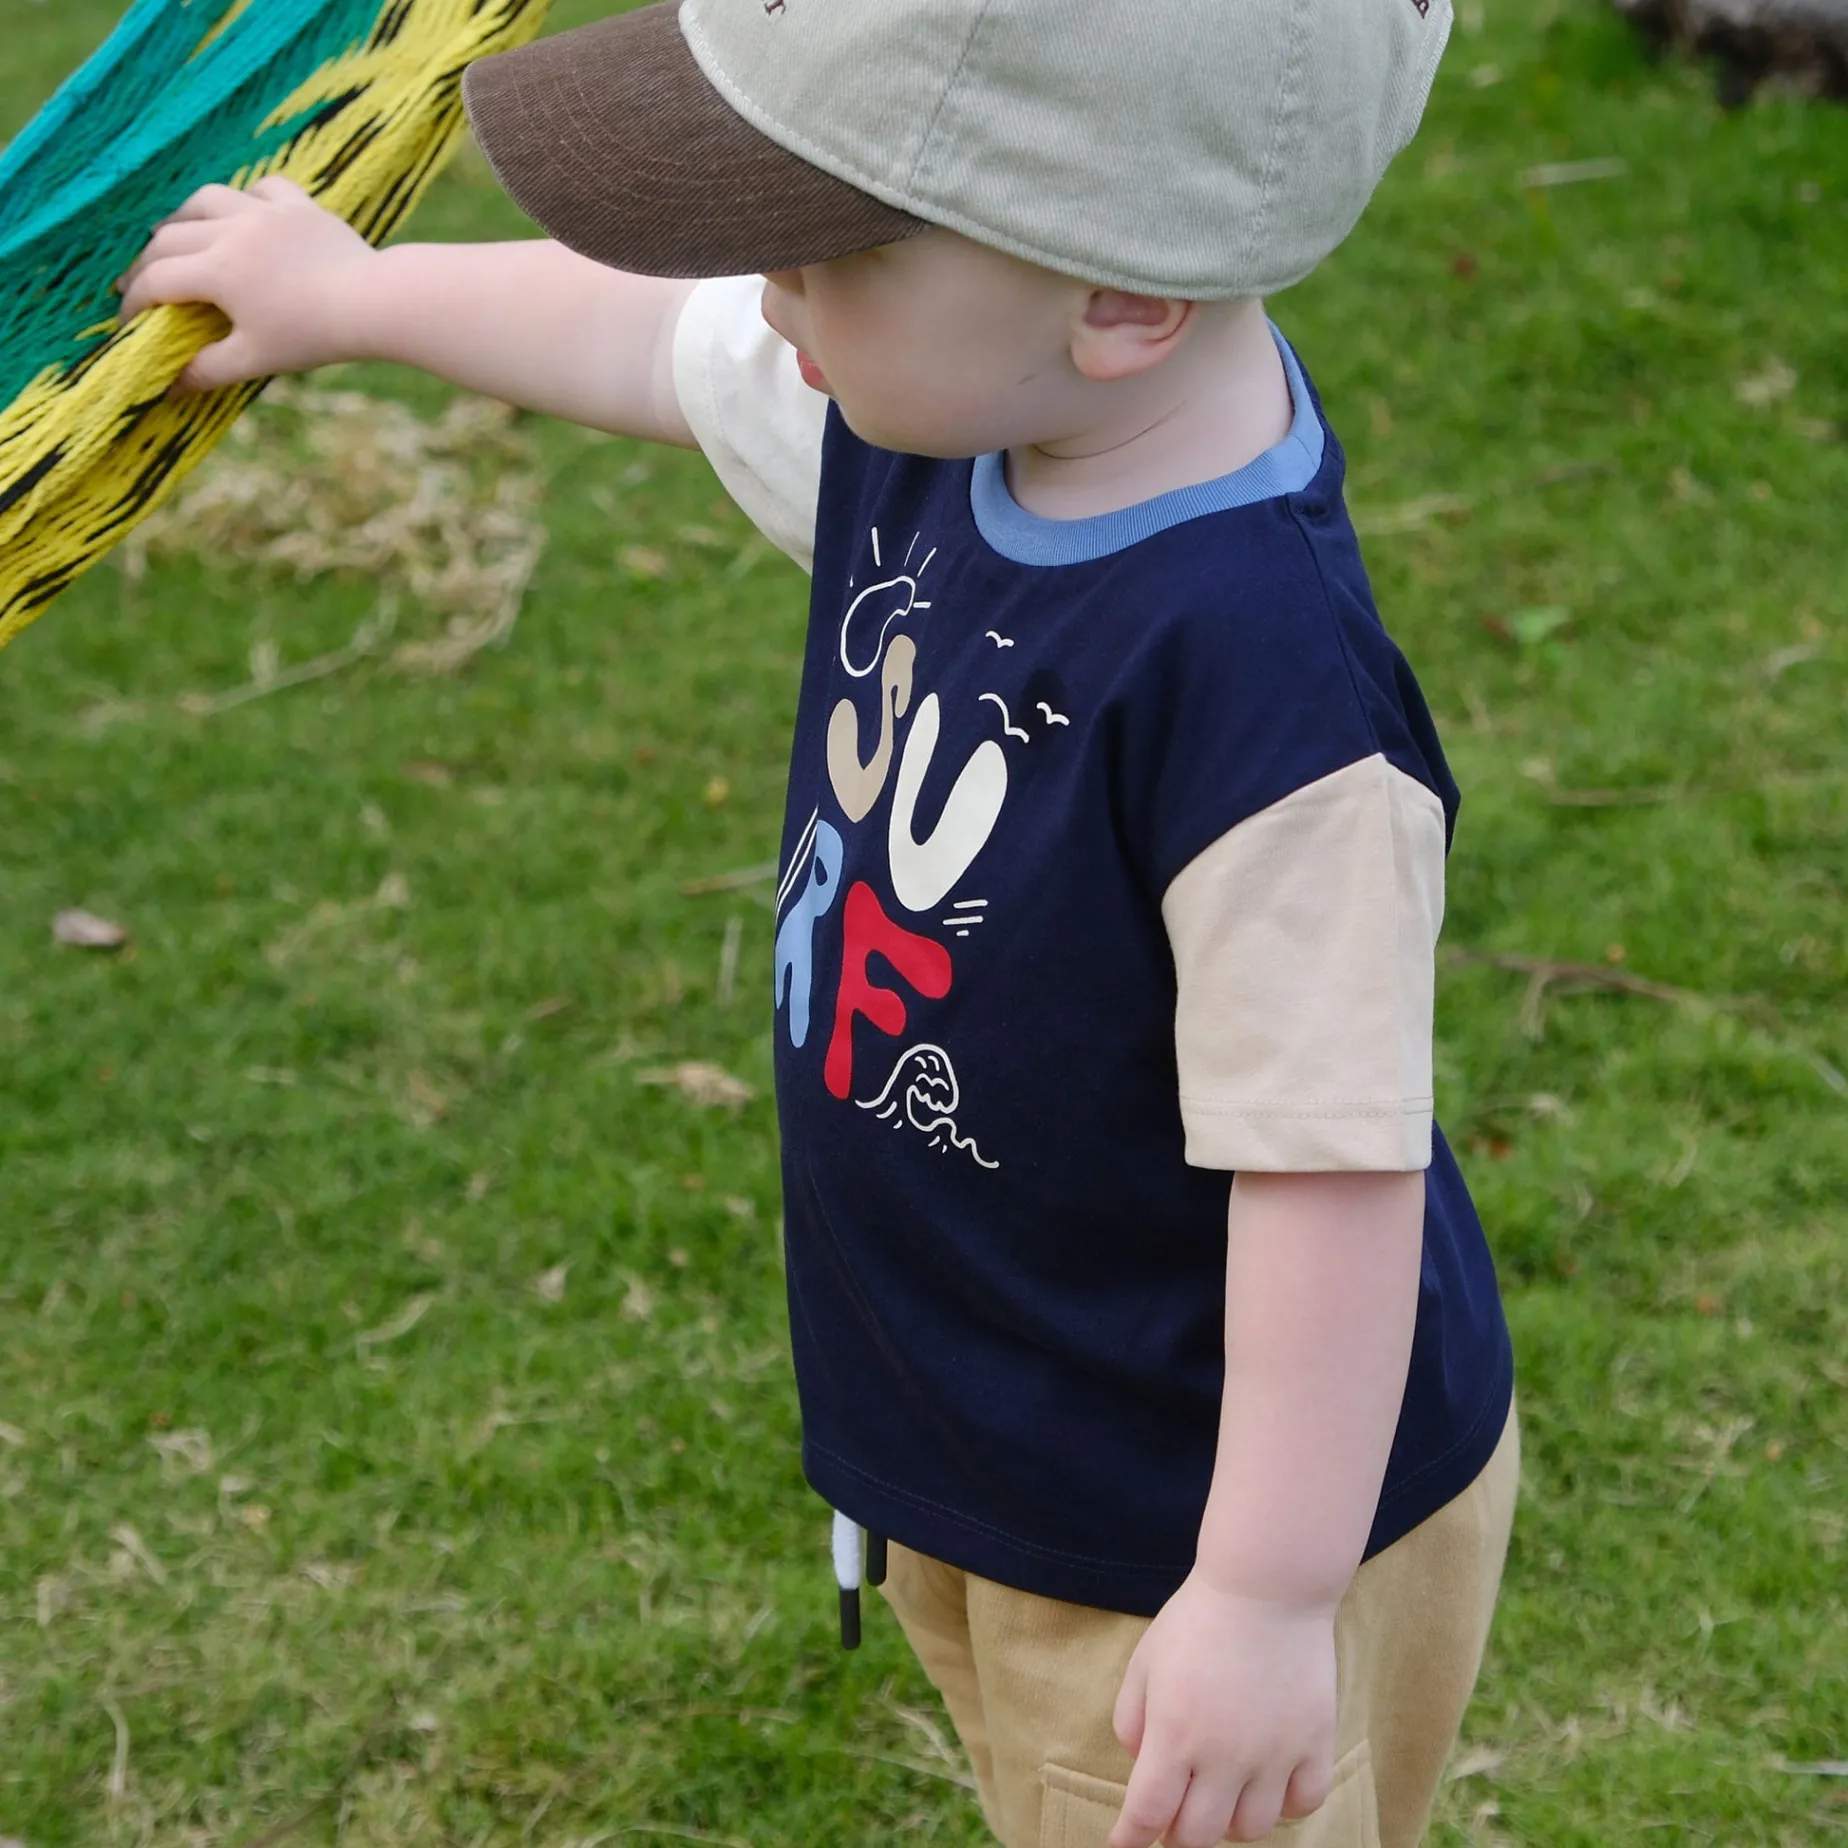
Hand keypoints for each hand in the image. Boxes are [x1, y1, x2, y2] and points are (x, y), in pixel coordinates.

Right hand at [114, 176, 376, 391]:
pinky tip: (245, 211)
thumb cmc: (314, 335)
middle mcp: (232, 229)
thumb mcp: (256, 359)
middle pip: (171, 237)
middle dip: (148, 262)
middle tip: (141, 282)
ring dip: (184, 217)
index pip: (158, 281)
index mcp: (217, 269)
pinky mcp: (300, 206)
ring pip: (207, 199)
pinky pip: (264, 188)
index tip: (126, 319)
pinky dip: (247, 197)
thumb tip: (169, 386)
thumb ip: (208, 370)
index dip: (135, 302)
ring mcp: (266, 212)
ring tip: (176, 234)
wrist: (375, 303)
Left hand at [1108, 1574, 1337, 1847]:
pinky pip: (1303, 1804)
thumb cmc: (1197, 1619)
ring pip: (1251, 1830)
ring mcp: (1274, 1754)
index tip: (1124, 1844)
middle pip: (1197, 1835)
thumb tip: (1140, 1764)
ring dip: (1229, 1820)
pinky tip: (1270, 1779)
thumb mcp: (1145, 1661)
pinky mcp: (1314, 1744)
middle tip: (1177, 1809)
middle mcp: (1224, 1756)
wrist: (1265, 1587)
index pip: (1147, 1813)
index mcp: (1174, 1734)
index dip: (1131, 1838)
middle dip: (1179, 1831)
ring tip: (1224, 1789)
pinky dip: (1284, 1804)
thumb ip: (1131, 1718)